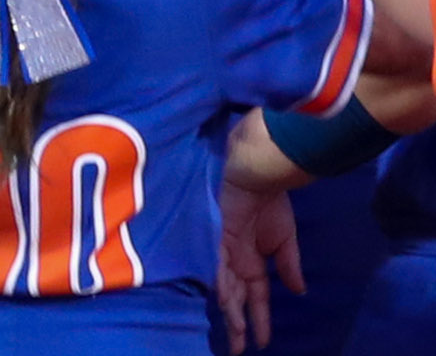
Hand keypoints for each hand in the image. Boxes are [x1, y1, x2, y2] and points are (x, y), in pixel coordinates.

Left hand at [218, 178, 302, 352]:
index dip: (260, 320)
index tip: (263, 343)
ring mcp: (224, 249)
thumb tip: (299, 292)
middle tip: (237, 351)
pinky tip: (222, 301)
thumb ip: (289, 266)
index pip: (256, 299)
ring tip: (235, 335)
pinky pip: (216, 264)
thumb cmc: (272, 204)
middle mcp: (236, 260)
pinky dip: (219, 282)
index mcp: (253, 262)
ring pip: (225, 288)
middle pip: (236, 299)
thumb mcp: (285, 240)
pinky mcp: (216, 236)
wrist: (259, 176)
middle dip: (238, 325)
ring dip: (230, 311)